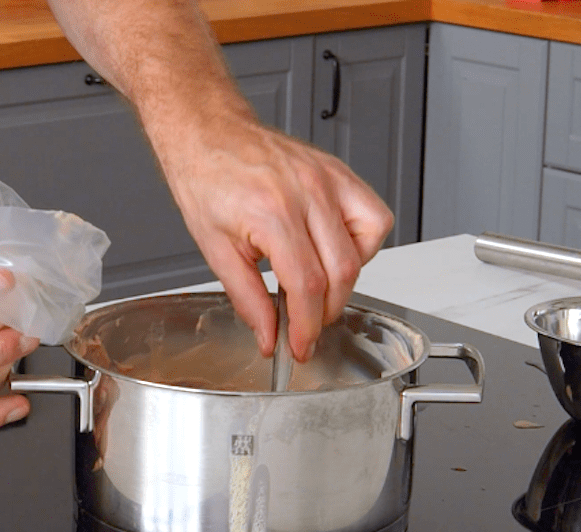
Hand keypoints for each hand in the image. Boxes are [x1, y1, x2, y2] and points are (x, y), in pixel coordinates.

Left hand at [159, 117, 392, 361]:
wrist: (209, 135)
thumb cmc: (207, 181)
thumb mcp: (216, 250)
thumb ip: (247, 299)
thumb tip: (269, 335)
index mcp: (272, 212)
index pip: (306, 285)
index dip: (306, 326)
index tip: (300, 346)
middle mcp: (306, 192)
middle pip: (340, 272)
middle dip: (325, 312)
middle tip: (305, 325)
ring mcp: (328, 179)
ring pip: (364, 247)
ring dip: (346, 280)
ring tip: (316, 283)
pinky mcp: (339, 172)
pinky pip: (373, 216)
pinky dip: (363, 244)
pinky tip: (333, 250)